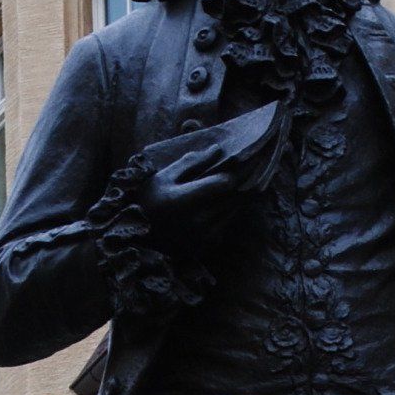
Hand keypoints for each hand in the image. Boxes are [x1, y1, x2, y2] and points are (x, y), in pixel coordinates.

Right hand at [136, 139, 251, 251]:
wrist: (137, 237)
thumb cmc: (148, 200)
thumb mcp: (164, 176)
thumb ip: (192, 163)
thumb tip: (218, 150)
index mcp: (183, 202)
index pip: (223, 183)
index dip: (239, 169)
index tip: (250, 157)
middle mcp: (197, 222)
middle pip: (234, 197)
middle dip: (246, 180)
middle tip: (257, 164)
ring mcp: (204, 237)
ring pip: (234, 210)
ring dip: (241, 195)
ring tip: (249, 178)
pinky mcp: (208, 245)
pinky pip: (227, 222)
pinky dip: (230, 209)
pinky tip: (231, 198)